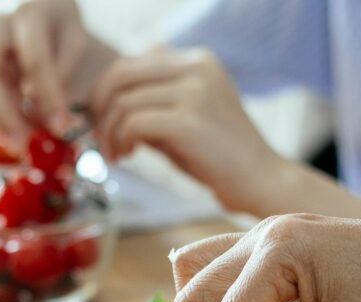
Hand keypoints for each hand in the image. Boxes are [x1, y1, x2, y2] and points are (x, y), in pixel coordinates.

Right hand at [0, 0, 118, 147]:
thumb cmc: (59, 15)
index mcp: (27, 11)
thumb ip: (66, 68)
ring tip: (17, 144)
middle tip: (24, 144)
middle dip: (6, 113)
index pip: (36, 61)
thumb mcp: (74, 32)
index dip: (49, 98)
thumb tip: (52, 112)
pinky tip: (9, 133)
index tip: (62, 127)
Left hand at [90, 49, 285, 214]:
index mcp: (197, 61)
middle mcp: (196, 68)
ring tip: (118, 155)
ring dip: (109, 133)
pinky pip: (133, 123)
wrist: (260, 181)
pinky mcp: (189, 121)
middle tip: (100, 139)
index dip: (107, 94)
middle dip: (100, 109)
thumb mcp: (186, 117)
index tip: (104, 124)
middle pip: (120, 75)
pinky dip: (122, 141)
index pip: (131, 63)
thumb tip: (108, 100)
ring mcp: (194, 92)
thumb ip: (154, 102)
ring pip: (123, 102)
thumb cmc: (220, 156)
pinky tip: (128, 157)